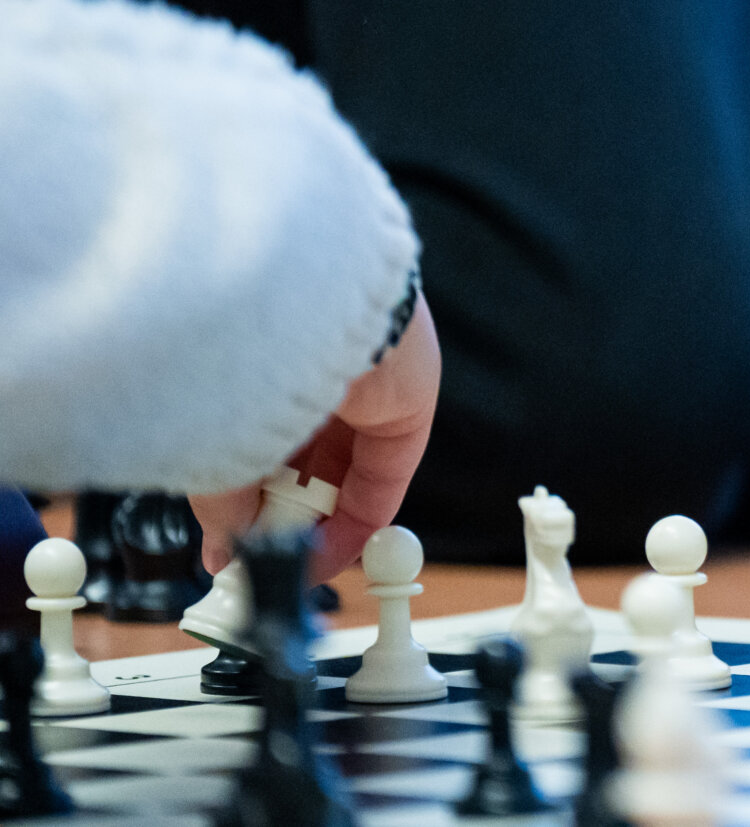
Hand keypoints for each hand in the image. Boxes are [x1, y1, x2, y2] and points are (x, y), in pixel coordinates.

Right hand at [194, 293, 441, 581]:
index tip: (228, 544)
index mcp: (262, 360)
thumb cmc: (240, 352)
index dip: (243, 495)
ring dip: (315, 527)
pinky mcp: (406, 406)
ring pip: (342, 473)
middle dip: (277, 517)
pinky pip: (383, 475)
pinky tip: (329, 557)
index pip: (259, 438)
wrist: (301, 306)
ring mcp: (364, 387)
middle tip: (253, 563)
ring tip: (282, 568)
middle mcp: (315, 369)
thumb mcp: (217, 438)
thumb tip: (223, 552)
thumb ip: (221, 498)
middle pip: (300, 460)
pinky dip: (359, 520)